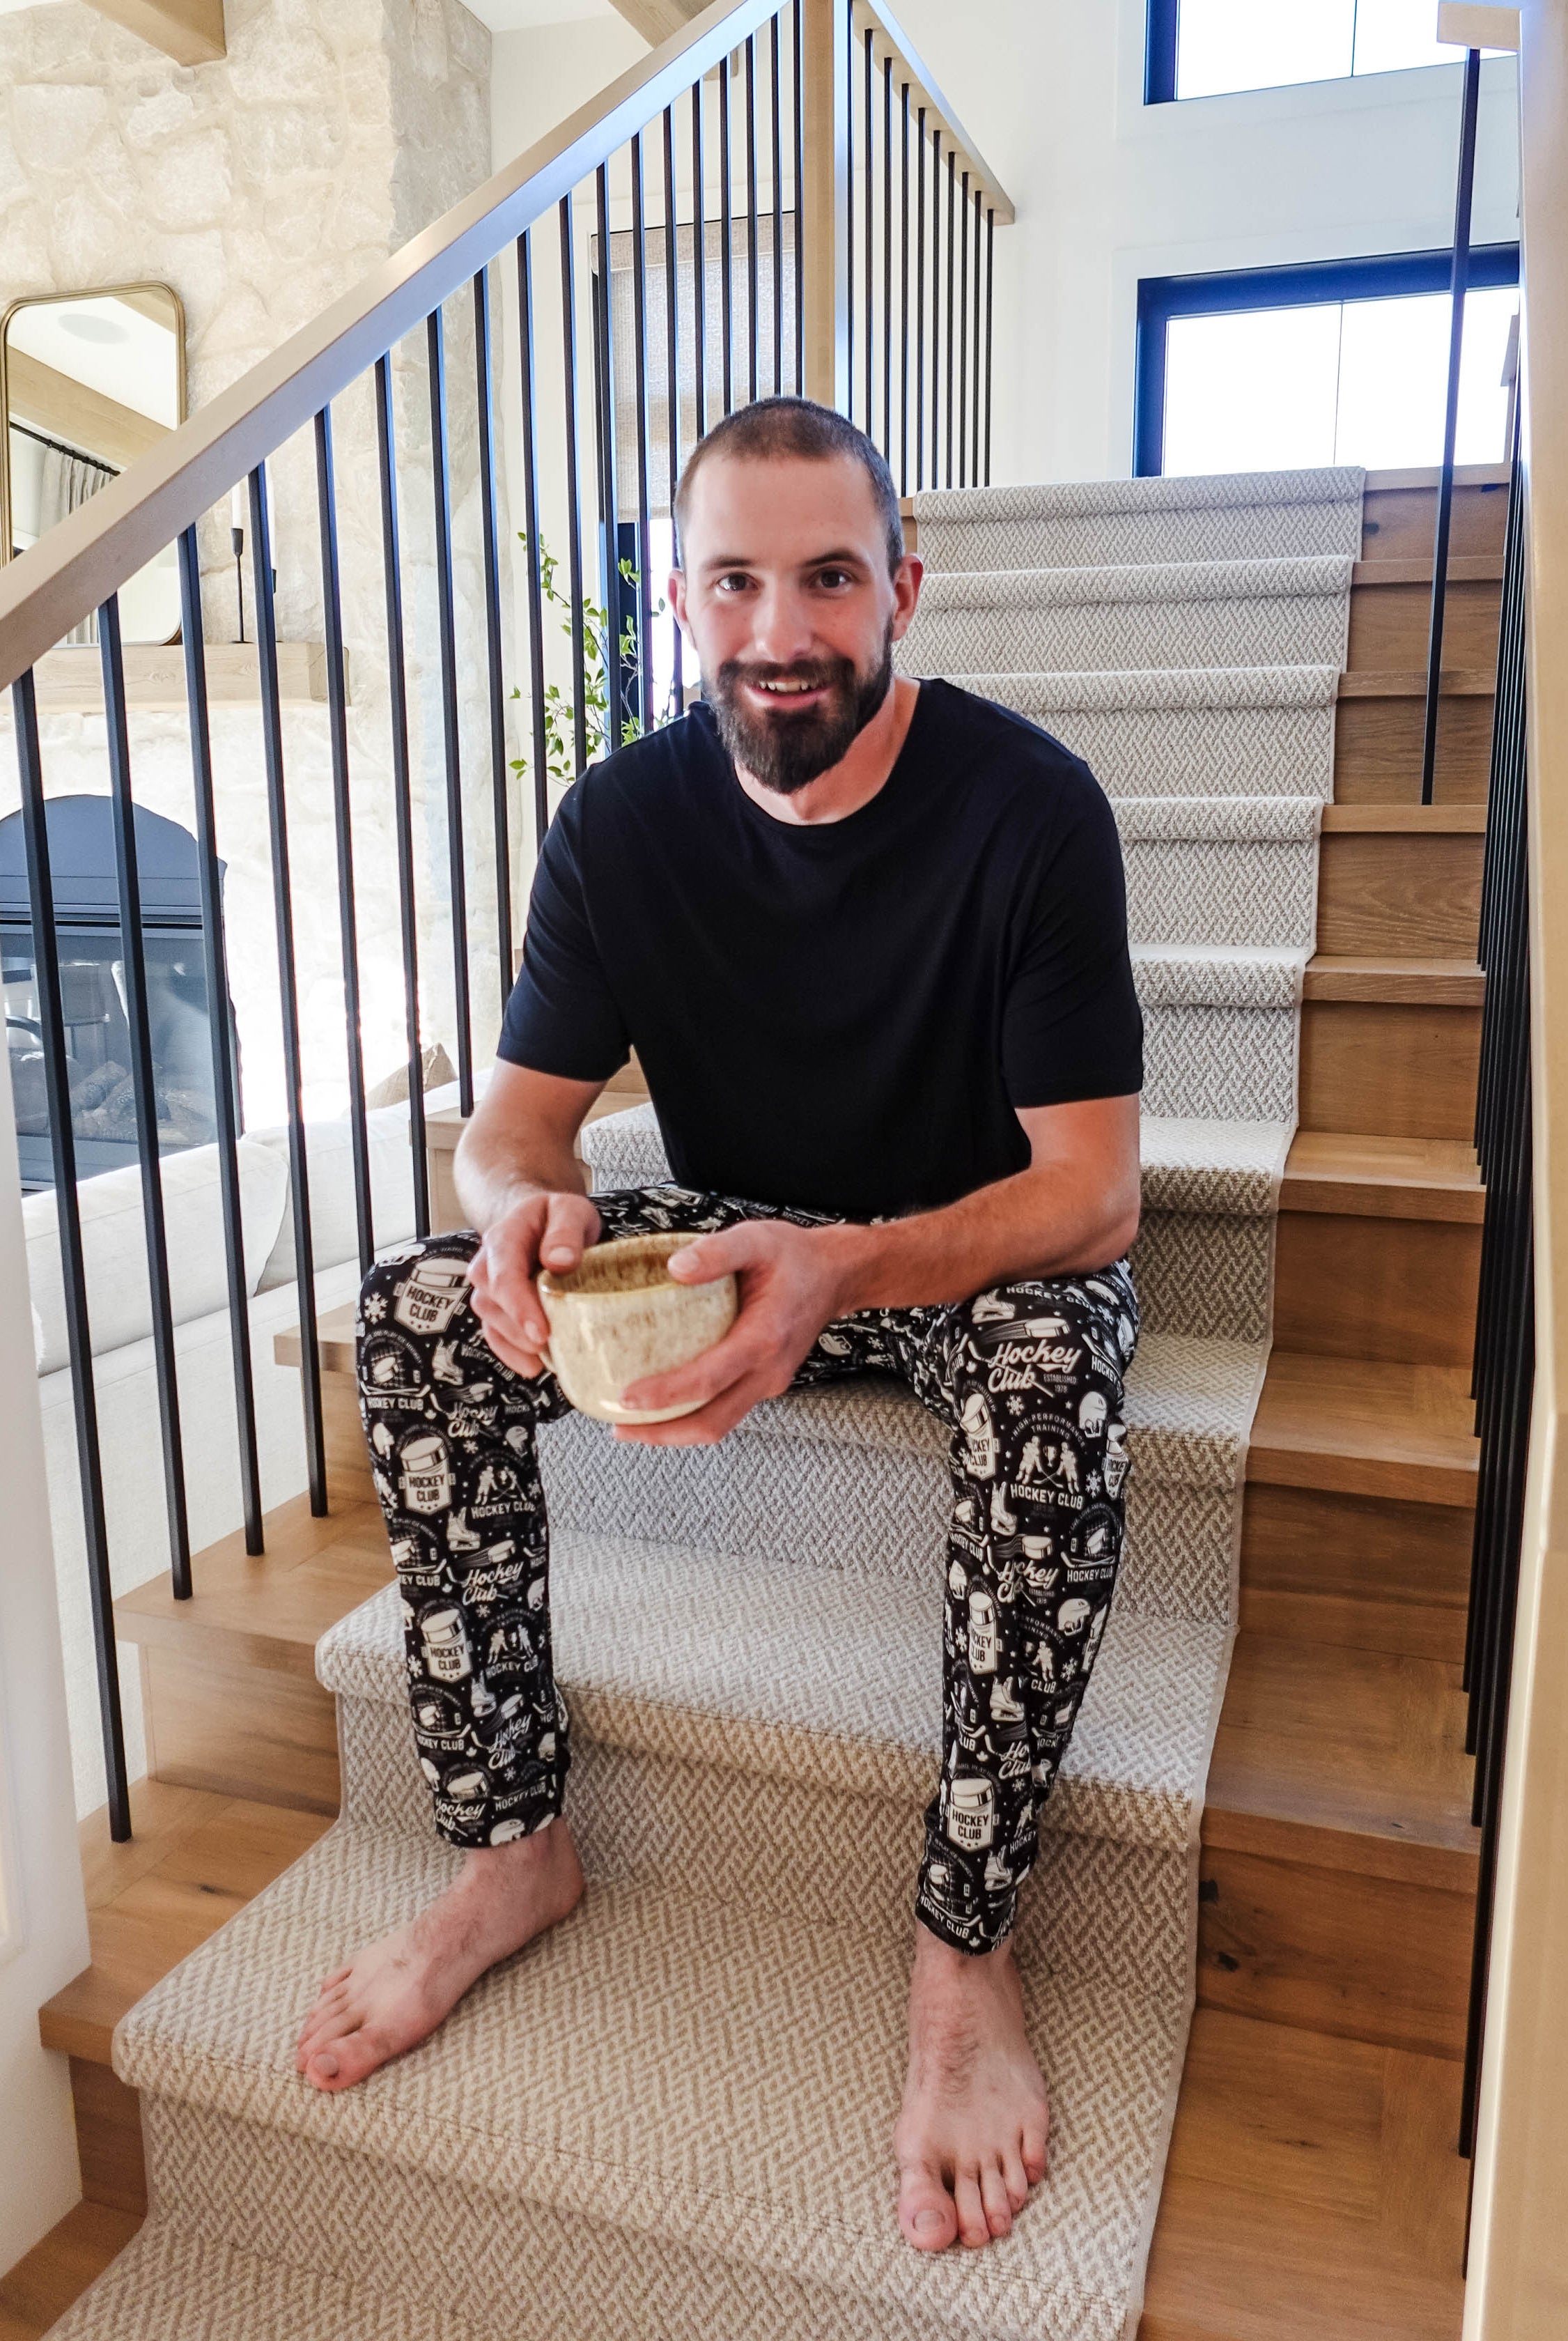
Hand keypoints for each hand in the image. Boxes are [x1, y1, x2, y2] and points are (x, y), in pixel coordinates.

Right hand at [466, 1189, 600, 1377]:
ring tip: (550, 1357)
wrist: (540, 1220)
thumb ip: (566, 1231)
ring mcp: (488, 1289)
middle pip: (492, 1303)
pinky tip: (535, 1365)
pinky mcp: (496, 1308)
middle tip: (552, 1347)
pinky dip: (513, 1354)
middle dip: (520, 1330)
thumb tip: (560, 1261)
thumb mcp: (570, 1210)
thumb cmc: (556, 1217)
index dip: (519, 1307)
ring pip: (492, 1322)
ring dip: (518, 1345)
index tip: (541, 1332)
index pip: (503, 1276)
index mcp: (503, 1238)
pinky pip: (495, 1335)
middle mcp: (487, 1265)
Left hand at [615, 1219, 855, 1444]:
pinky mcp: (764, 1383)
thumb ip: (716, 1251)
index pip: (708, 1380)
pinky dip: (692, 1416)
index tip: (626, 1397)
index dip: (665, 1395)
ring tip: (631, 1425)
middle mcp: (768, 1370)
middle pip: (711, 1422)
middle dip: (662, 1433)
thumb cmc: (793, 1256)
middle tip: (618, 1426)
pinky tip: (663, 1405)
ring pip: (718, 1424)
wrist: (835, 1275)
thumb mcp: (755, 1238)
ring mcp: (769, 1382)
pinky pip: (725, 1410)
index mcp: (764, 1338)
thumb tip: (674, 1269)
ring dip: (674, 1432)